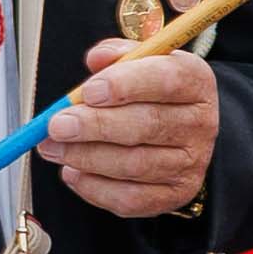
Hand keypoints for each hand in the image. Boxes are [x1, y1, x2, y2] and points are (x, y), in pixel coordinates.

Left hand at [41, 39, 217, 218]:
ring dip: (86, 157)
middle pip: (147, 125)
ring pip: (134, 165)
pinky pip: (130, 198)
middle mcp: (199, 123)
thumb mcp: (138, 62)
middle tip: (56, 125)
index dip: (125, 85)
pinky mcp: (173, 193)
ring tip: (53, 147)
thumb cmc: (148, 92)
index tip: (88, 91)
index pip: (167, 80)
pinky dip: (94, 187)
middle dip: (95, 126)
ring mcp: (189, 163)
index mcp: (194, 82)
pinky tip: (73, 172)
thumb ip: (116, 55)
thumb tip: (96, 59)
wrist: (176, 130)